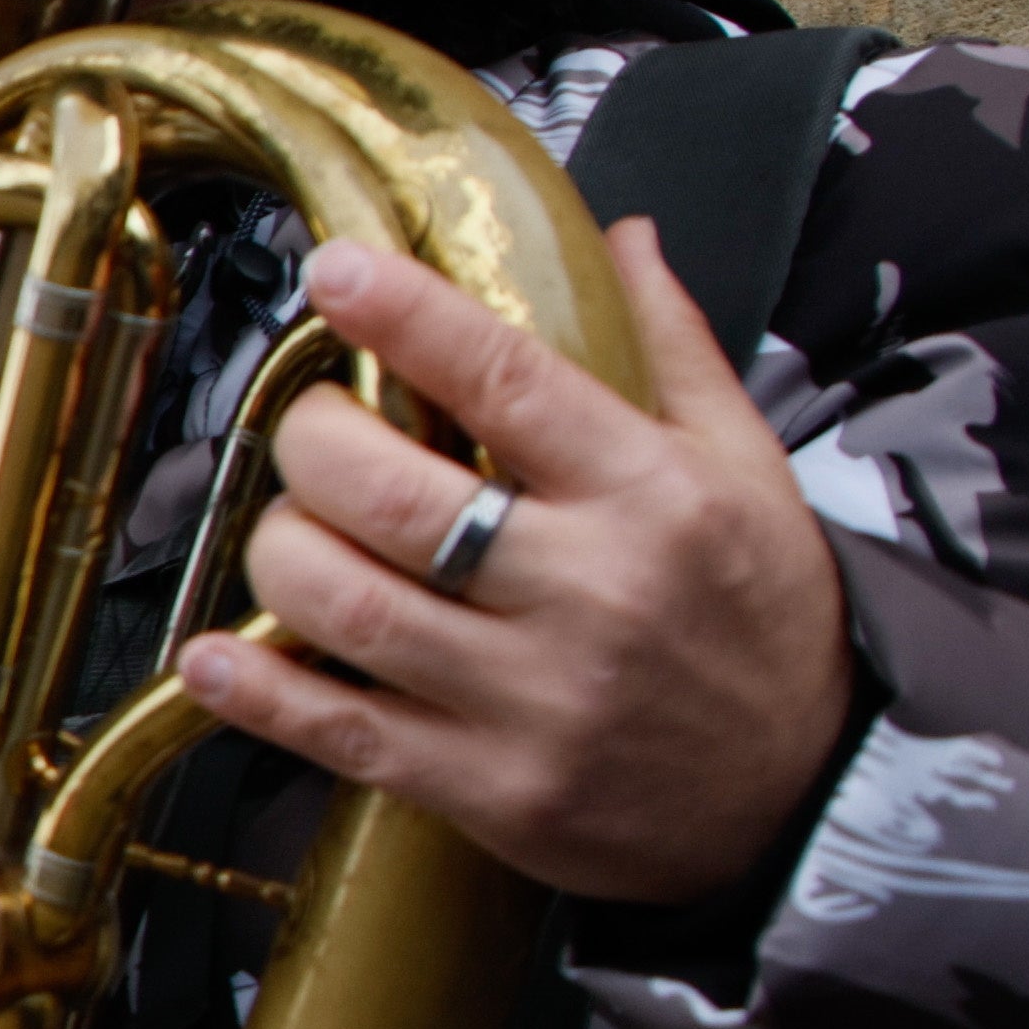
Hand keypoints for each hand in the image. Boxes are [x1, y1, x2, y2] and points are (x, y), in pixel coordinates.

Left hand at [179, 221, 850, 902]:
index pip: (508, 380)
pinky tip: (213, 657)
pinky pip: (345, 732)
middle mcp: (590, 590)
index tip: (338, 272)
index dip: (406, 318)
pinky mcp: (494, 788)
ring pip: (347, 605)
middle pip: (389, 493)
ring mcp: (535, 698)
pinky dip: (259, 694)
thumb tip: (621, 236)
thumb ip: (673, 349)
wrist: (815, 792)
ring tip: (293, 528)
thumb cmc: (768, 619)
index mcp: (652, 494)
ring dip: (281, 550)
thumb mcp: (748, 468)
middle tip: (314, 426)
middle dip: (313, 439)